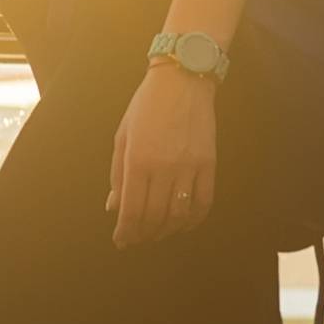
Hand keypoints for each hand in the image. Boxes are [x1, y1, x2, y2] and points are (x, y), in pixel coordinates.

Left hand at [109, 63, 220, 248]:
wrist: (182, 81)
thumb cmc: (145, 108)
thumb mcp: (122, 137)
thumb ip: (117, 175)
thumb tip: (113, 207)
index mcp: (138, 160)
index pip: (132, 210)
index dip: (126, 231)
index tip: (121, 241)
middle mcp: (164, 167)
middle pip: (155, 217)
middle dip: (143, 234)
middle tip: (137, 239)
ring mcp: (190, 167)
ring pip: (179, 215)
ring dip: (166, 231)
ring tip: (156, 234)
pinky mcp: (209, 164)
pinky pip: (204, 202)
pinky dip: (194, 220)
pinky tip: (183, 224)